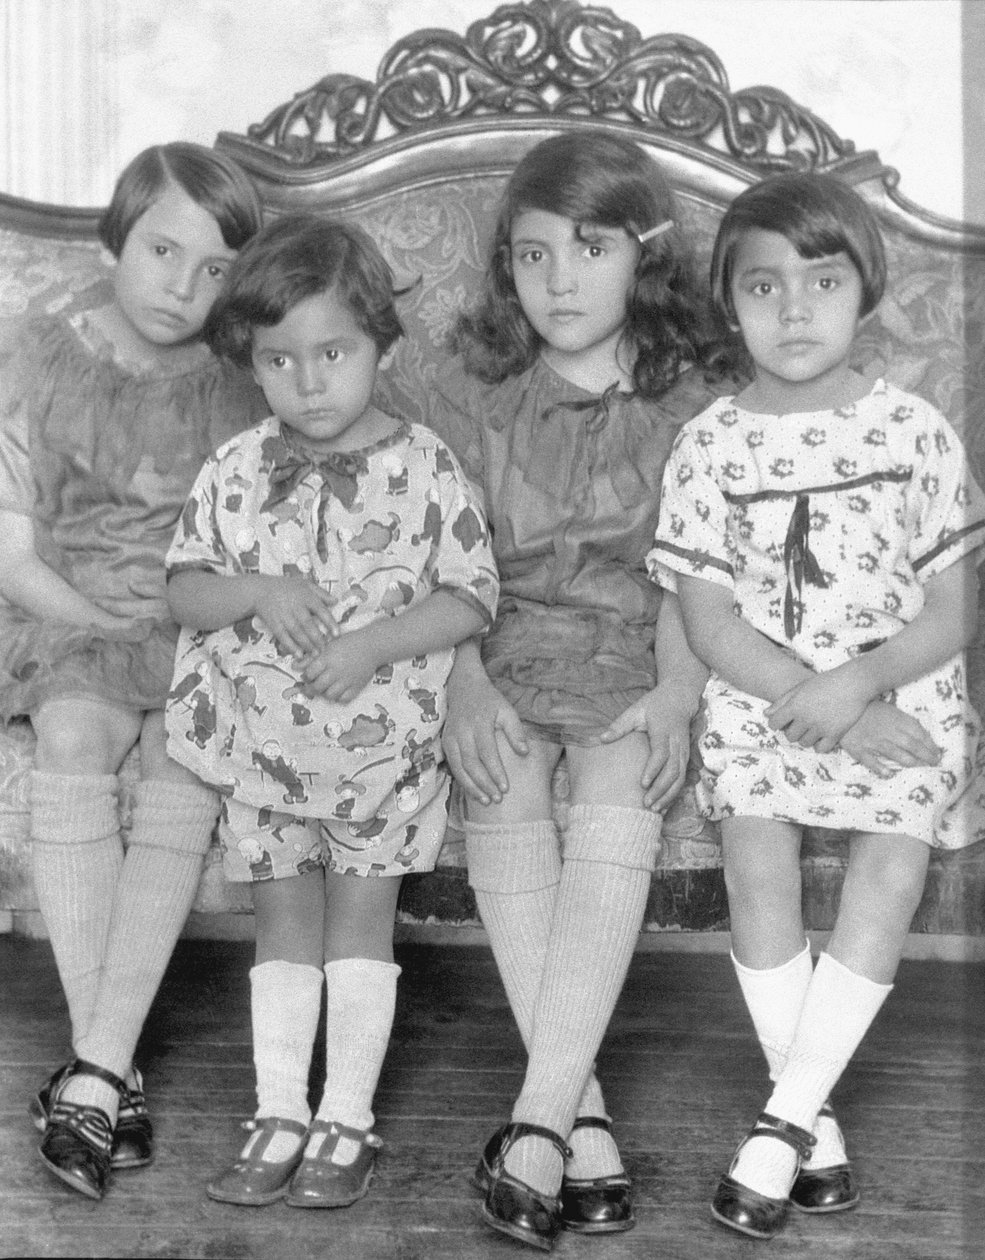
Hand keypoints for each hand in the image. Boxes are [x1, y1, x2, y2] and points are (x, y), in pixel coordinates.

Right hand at [252, 575, 338, 657]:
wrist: (260, 590)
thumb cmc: (286, 587)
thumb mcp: (305, 584)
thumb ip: (321, 593)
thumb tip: (336, 601)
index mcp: (305, 596)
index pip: (320, 610)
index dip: (330, 623)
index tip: (337, 634)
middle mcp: (295, 606)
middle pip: (308, 624)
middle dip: (317, 638)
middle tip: (325, 648)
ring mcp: (283, 615)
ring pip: (296, 632)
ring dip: (306, 644)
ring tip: (315, 654)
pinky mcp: (274, 623)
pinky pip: (283, 636)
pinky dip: (291, 646)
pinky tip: (298, 654)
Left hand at [297, 630, 376, 703]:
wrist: (372, 645)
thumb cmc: (349, 642)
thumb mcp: (328, 645)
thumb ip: (311, 657)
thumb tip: (294, 666)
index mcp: (328, 659)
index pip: (310, 673)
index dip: (306, 676)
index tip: (307, 675)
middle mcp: (336, 671)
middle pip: (318, 687)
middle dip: (311, 688)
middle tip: (311, 686)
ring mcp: (347, 680)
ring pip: (329, 695)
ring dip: (324, 693)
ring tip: (324, 688)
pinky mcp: (357, 687)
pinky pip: (344, 699)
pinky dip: (338, 698)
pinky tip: (337, 691)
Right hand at [442, 669, 527, 804]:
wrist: (463, 687)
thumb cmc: (490, 701)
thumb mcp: (507, 710)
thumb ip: (516, 731)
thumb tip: (524, 752)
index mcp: (479, 723)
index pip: (487, 752)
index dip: (495, 771)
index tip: (506, 788)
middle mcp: (462, 732)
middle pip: (471, 763)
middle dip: (484, 784)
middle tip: (497, 799)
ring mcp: (451, 738)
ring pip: (459, 768)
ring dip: (472, 786)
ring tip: (485, 801)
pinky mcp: (445, 742)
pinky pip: (453, 765)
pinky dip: (462, 781)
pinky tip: (473, 791)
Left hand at [600, 683, 691, 811]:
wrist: (679, 699)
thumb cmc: (654, 705)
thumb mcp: (636, 710)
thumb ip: (620, 725)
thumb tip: (601, 739)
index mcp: (664, 731)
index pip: (661, 753)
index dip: (653, 769)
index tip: (642, 783)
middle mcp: (677, 743)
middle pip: (673, 770)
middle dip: (661, 789)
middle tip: (646, 804)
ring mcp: (683, 751)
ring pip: (680, 777)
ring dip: (669, 795)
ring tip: (655, 810)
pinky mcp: (685, 757)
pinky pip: (682, 778)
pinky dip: (674, 793)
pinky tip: (664, 805)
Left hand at [765, 666, 871, 751]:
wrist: (854, 683)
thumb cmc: (826, 682)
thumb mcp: (801, 687)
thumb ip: (782, 701)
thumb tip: (766, 714)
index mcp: (794, 705)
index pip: (774, 723)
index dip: (776, 723)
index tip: (783, 721)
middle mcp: (805, 718)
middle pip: (790, 736)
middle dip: (792, 731)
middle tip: (800, 724)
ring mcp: (820, 727)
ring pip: (804, 743)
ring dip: (805, 738)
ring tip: (812, 729)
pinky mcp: (835, 734)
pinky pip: (820, 749)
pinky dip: (819, 745)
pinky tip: (822, 736)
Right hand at [839, 700, 940, 777]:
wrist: (839, 707)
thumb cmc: (866, 708)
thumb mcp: (889, 709)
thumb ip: (904, 722)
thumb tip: (922, 736)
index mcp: (896, 720)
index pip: (919, 734)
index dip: (930, 746)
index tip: (937, 754)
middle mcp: (888, 731)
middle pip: (912, 746)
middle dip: (926, 757)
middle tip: (934, 764)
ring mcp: (873, 741)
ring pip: (897, 755)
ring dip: (912, 763)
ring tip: (921, 769)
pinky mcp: (858, 749)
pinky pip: (871, 761)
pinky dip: (881, 768)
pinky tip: (889, 774)